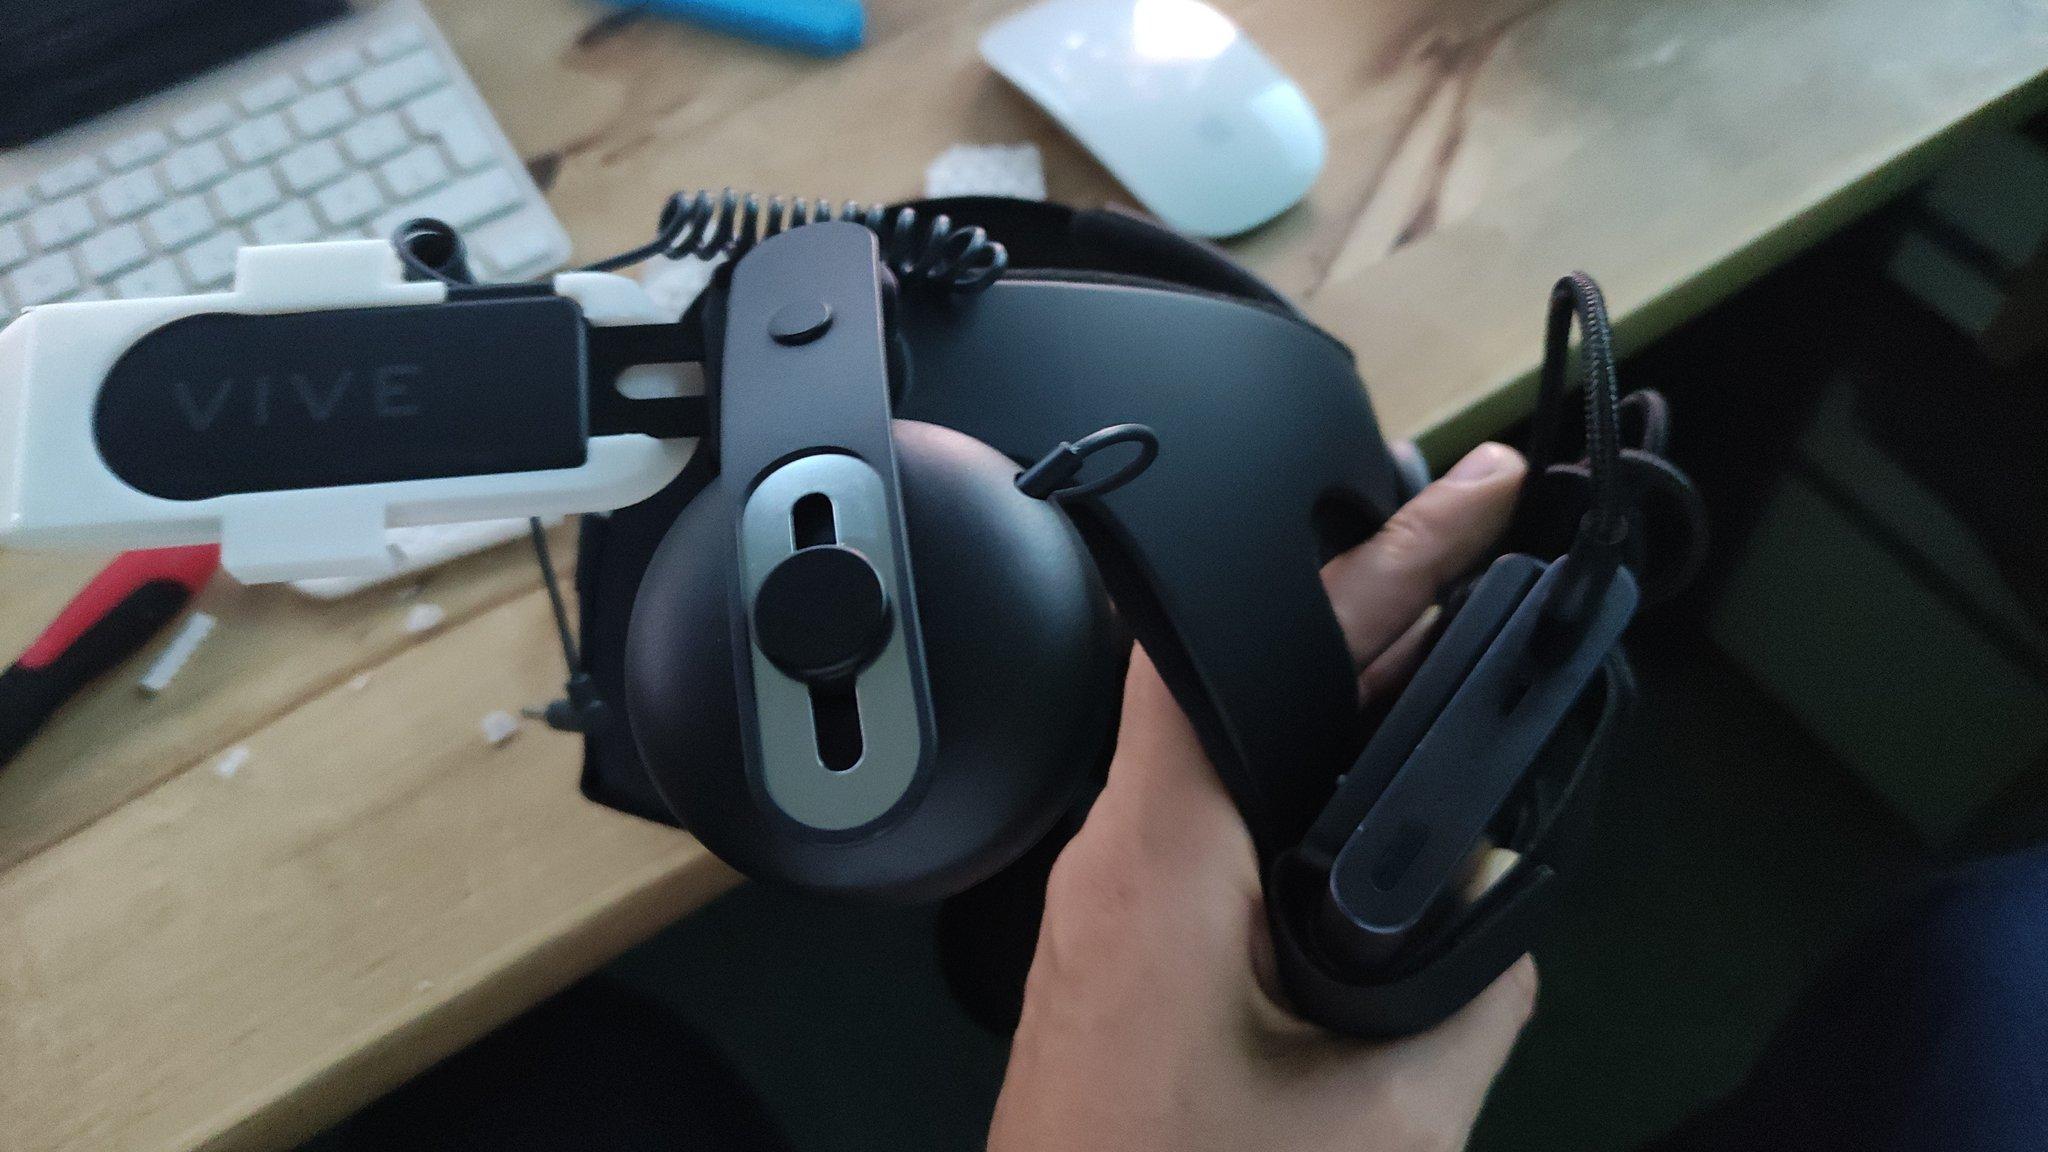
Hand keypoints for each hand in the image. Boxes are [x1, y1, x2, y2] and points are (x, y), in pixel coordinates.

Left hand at [988, 442, 1535, 1151]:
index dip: (1359, 554)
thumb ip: (1468, 994)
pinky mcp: (1120, 951)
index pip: (1238, 644)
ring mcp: (1108, 905)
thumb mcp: (1383, 1123)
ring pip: (1229, 746)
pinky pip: (1215, 820)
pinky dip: (1304, 773)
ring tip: (1450, 633)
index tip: (1457, 497)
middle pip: (1239, 675)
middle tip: (1480, 541)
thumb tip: (1497, 907)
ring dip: (1337, 686)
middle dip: (1367, 598)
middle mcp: (1116, 861)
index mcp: (1161, 864)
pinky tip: (1379, 780)